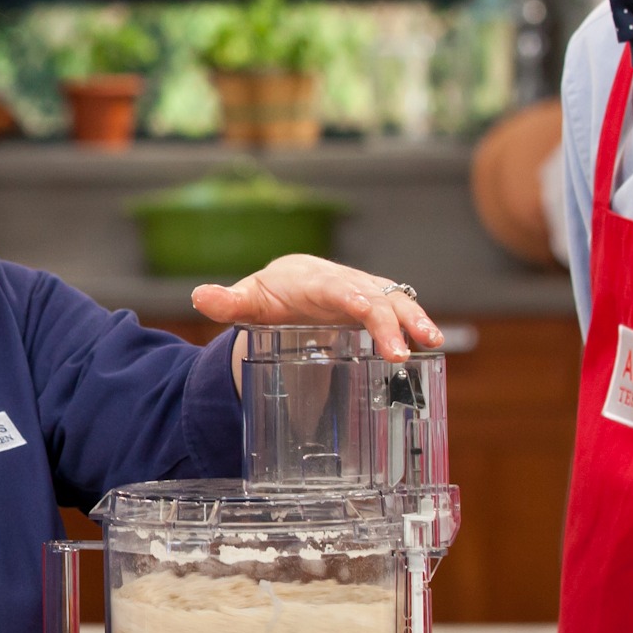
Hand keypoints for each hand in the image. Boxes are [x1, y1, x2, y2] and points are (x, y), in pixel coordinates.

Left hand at [193, 254, 446, 360]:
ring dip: (413, 319)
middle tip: (399, 352)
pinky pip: (399, 312)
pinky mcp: (377, 306)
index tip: (364, 311)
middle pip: (371, 297)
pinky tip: (431, 345)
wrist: (290, 285)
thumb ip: (227, 302)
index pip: (334, 286)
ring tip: (431, 341)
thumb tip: (200, 296)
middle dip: (387, 322)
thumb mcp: (248, 301)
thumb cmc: (270, 295)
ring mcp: (364, 293)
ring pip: (394, 301)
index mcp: (312, 280)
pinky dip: (415, 325)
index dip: (351, 298)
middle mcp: (344, 282)